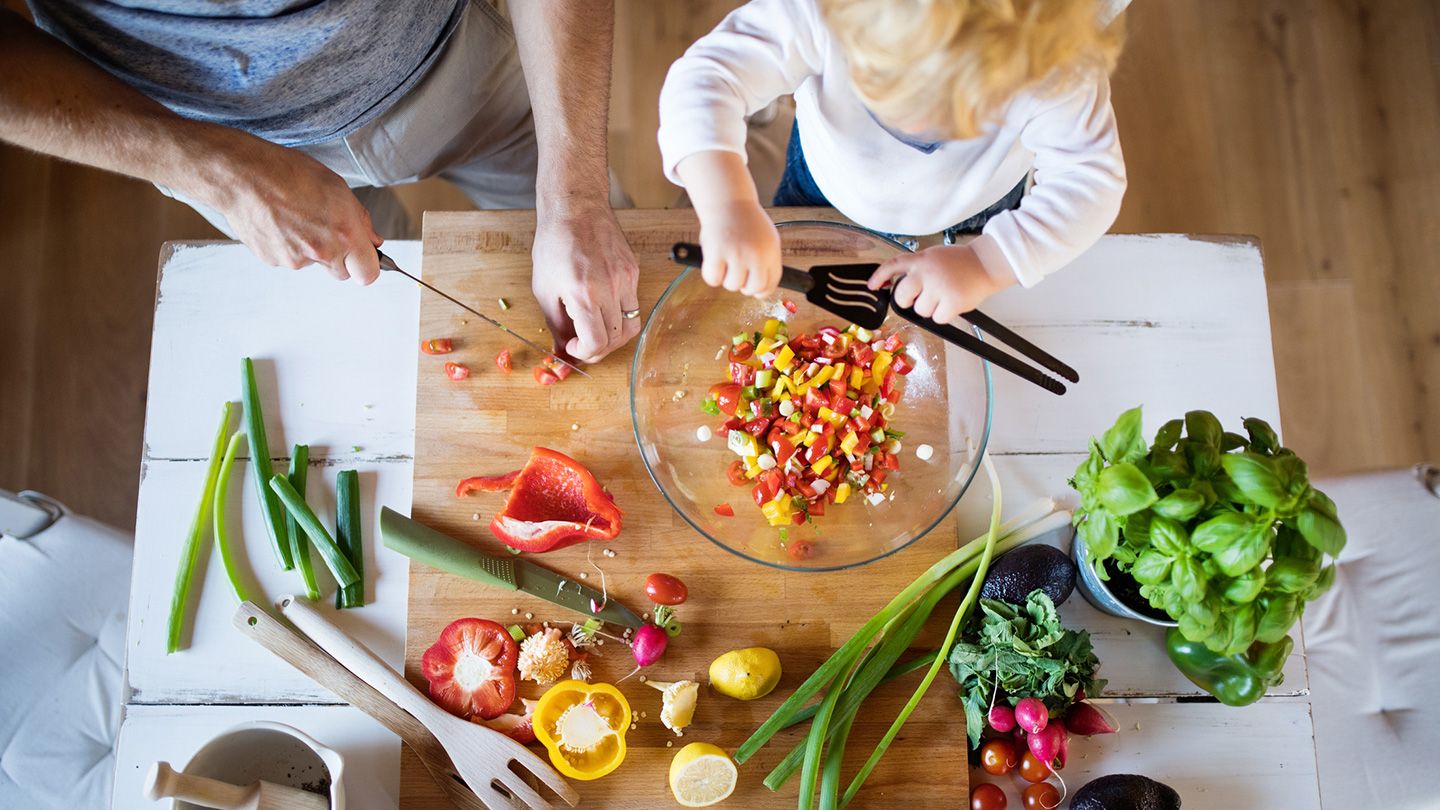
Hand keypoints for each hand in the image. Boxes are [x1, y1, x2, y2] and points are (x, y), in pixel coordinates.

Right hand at [207, 142, 382, 284]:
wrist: (242, 175)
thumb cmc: (289, 173)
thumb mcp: (337, 187)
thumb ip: (360, 220)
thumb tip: (373, 240)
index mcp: (345, 233)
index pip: (368, 274)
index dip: (366, 266)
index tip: (362, 257)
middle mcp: (323, 251)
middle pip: (341, 273)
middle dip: (339, 257)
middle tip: (324, 229)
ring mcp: (296, 260)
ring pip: (313, 264)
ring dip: (310, 249)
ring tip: (296, 217)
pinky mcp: (274, 261)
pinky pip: (289, 259)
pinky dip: (287, 245)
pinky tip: (279, 222)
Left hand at [530, 204, 641, 362]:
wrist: (575, 208)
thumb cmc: (554, 244)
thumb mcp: (544, 288)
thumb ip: (555, 324)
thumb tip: (562, 350)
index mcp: (584, 294)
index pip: (597, 343)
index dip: (585, 353)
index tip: (574, 347)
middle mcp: (610, 289)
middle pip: (616, 339)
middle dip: (599, 349)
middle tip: (584, 344)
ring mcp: (626, 279)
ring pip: (631, 325)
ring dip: (614, 336)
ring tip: (597, 330)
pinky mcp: (633, 271)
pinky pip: (633, 304)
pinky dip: (619, 314)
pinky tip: (603, 306)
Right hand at [694, 199, 782, 295]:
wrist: (728, 200)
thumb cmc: (745, 220)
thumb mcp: (766, 238)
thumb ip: (765, 261)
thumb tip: (761, 288)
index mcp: (771, 251)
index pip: (771, 283)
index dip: (762, 290)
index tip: (755, 291)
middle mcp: (756, 254)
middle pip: (753, 288)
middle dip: (744, 286)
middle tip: (737, 274)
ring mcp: (737, 254)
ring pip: (732, 285)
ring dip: (726, 278)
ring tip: (725, 261)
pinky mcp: (717, 252)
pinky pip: (713, 279)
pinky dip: (711, 275)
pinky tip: (713, 262)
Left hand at [867, 244, 1014, 323]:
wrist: (986, 264)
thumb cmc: (960, 263)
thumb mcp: (933, 257)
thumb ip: (916, 268)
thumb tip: (896, 286)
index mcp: (921, 260)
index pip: (893, 265)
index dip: (879, 276)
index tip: (872, 286)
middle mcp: (927, 273)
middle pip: (901, 297)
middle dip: (908, 301)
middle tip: (922, 297)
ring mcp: (939, 288)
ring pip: (920, 311)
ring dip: (930, 308)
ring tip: (944, 296)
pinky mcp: (952, 302)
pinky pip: (937, 319)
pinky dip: (943, 315)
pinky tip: (952, 304)